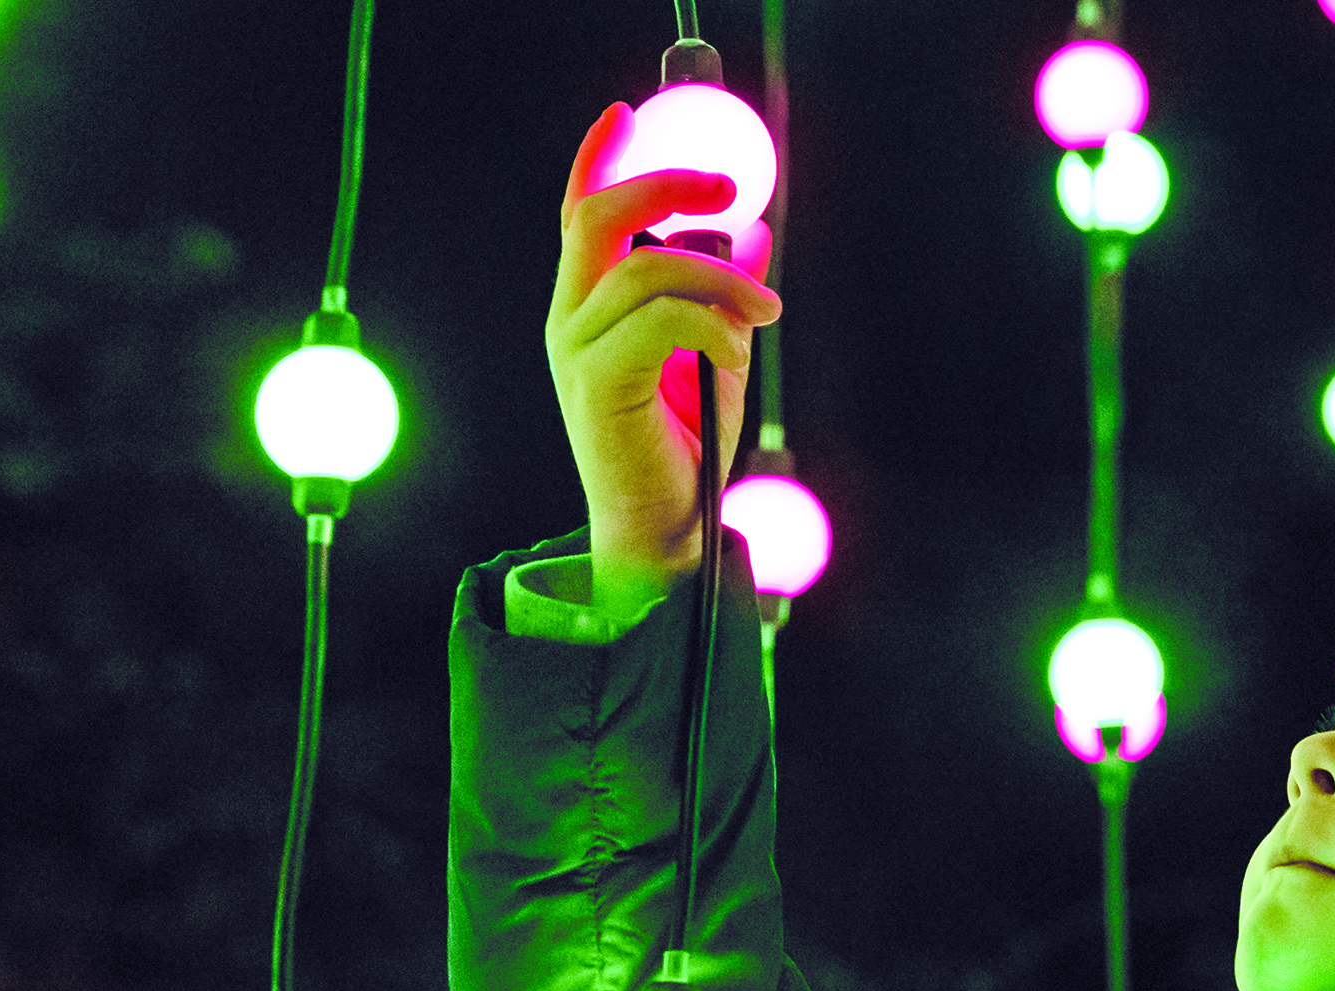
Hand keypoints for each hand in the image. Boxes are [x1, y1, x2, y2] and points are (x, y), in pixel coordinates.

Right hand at [546, 102, 780, 618]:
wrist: (662, 531)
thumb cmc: (683, 451)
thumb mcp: (714, 357)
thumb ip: (722, 300)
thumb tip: (751, 238)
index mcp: (587, 311)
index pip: (580, 217)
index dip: (599, 160)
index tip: (629, 115)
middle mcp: (569, 322)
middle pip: (601, 218)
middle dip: (667, 187)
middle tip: (731, 195)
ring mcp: (576, 352)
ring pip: (646, 266)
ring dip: (721, 280)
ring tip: (765, 315)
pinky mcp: (598, 382)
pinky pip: (662, 318)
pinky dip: (714, 324)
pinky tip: (737, 354)